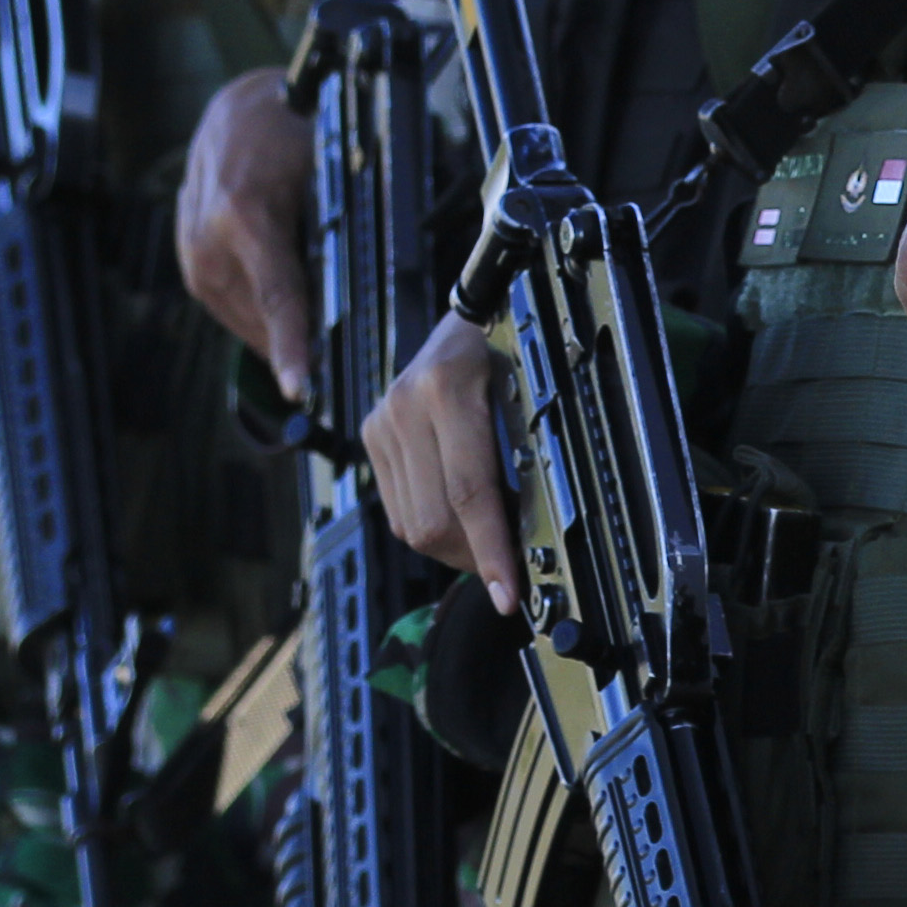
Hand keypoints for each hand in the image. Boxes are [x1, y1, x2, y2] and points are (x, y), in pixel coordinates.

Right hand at [172, 70, 320, 397]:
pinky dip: (257, 313)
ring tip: (313, 340)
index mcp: (245, 216)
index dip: (291, 348)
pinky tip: (283, 316)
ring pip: (242, 317)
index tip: (300, 388)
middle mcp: (207, 239)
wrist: (240, 107)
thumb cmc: (294, 130)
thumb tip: (365, 283)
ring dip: (276, 333)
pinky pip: (227, 303)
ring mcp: (190, 250)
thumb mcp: (327, 170)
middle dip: (297, 345)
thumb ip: (338, 227)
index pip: (276, 298)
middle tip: (340, 362)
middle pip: (260, 318)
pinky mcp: (187, 257)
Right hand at [364, 311, 517, 608]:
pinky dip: (434, 524)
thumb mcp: (529, 391)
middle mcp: (403, 407)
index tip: (507, 593)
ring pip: (411, 524)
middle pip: (433, 520)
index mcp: (446, 389)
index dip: (491, 551)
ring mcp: (382, 423)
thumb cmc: (511, 346)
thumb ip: (525, 455)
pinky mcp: (372, 436)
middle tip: (511, 568)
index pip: (468, 494)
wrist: (471, 313)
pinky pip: (399, 509)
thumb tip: (533, 532)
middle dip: (475, 556)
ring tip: (491, 541)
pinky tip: (463, 517)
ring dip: (455, 546)